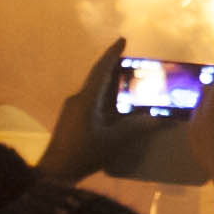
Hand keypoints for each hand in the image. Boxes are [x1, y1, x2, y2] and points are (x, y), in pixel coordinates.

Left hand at [30, 38, 126, 188]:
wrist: (54, 174)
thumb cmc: (82, 154)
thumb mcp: (113, 142)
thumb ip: (136, 128)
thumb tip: (159, 119)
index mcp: (86, 99)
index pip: (101, 69)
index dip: (112, 53)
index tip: (122, 39)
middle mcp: (77, 99)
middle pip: (98, 78)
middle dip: (114, 69)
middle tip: (132, 64)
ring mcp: (72, 110)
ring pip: (94, 92)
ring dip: (110, 87)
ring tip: (128, 86)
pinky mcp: (71, 121)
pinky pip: (90, 103)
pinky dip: (104, 100)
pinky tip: (115, 110)